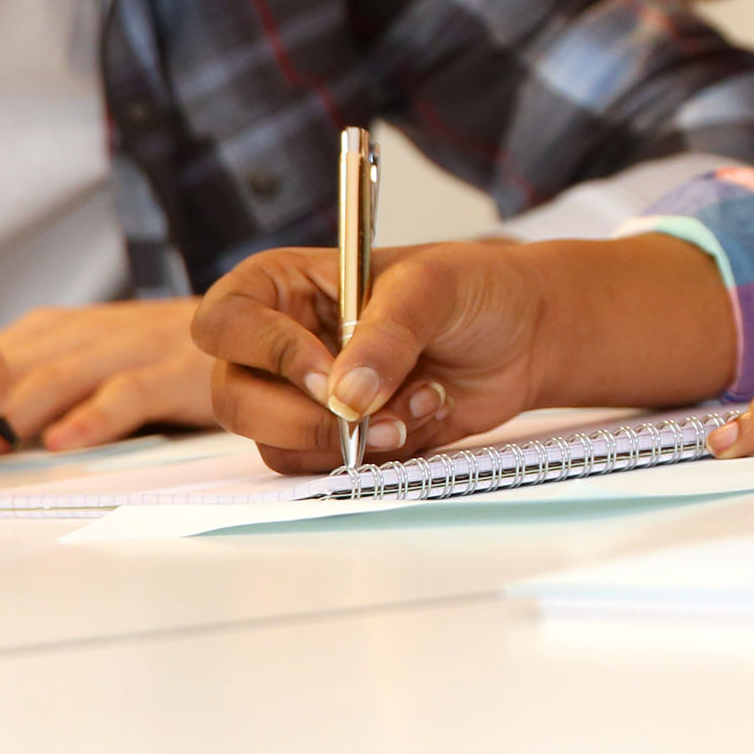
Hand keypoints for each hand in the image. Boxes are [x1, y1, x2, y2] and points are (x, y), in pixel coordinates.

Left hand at [0, 300, 220, 450]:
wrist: (252, 324)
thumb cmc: (163, 355)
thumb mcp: (94, 359)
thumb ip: (40, 385)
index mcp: (63, 328)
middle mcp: (92, 331)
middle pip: (14, 367)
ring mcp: (137, 347)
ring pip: (61, 377)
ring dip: (16, 412)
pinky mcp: (178, 372)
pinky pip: (129, 393)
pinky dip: (94, 417)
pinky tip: (63, 441)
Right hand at [192, 232, 731, 472]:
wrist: (526, 337)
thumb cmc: (475, 290)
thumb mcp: (434, 286)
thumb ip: (387, 333)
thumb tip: (345, 393)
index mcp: (285, 287)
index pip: (226, 321)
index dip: (265, 352)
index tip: (325, 372)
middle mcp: (281, 344)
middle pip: (234, 397)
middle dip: (301, 415)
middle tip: (363, 411)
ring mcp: (305, 397)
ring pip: (275, 442)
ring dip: (349, 438)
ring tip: (416, 403)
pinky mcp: (339, 437)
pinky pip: (325, 466)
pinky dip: (376, 454)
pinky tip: (422, 415)